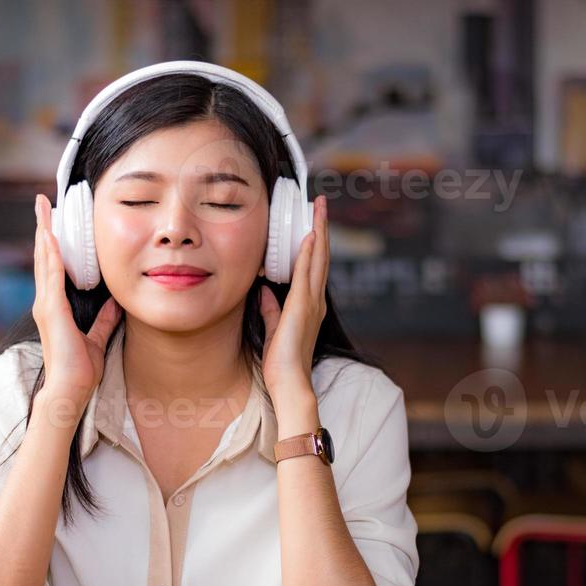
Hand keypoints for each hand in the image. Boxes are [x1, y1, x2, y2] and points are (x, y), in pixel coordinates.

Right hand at [32, 194, 121, 411]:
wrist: (71, 389)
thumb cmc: (80, 370)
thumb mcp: (97, 338)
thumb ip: (103, 319)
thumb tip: (115, 302)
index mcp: (55, 307)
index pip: (52, 266)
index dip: (52, 242)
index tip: (53, 221)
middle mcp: (46, 302)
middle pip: (43, 256)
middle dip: (44, 227)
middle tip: (43, 202)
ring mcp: (46, 305)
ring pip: (44, 260)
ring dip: (44, 232)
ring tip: (44, 208)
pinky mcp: (52, 311)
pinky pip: (51, 276)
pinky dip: (51, 255)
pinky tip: (51, 236)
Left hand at [259, 195, 327, 404]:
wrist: (290, 383)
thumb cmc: (282, 364)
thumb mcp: (272, 330)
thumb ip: (270, 311)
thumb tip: (265, 293)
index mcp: (309, 306)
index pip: (313, 267)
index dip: (314, 243)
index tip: (312, 221)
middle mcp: (315, 300)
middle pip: (320, 256)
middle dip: (320, 227)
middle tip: (320, 203)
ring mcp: (311, 302)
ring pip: (317, 258)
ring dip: (318, 230)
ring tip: (318, 207)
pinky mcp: (302, 306)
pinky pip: (307, 273)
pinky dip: (309, 252)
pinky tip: (310, 233)